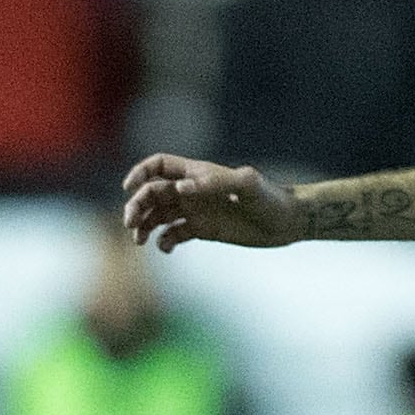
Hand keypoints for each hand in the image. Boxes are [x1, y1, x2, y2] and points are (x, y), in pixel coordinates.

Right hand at [121, 153, 299, 250]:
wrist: (286, 221)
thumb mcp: (246, 185)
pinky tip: (166, 249)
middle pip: (152, 193)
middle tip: (131, 226)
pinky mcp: (203, 230)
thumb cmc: (269, 198)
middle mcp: (192, 190)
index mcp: (197, 173)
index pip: (159, 166)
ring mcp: (196, 210)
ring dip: (144, 226)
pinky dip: (164, 241)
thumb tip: (181, 188)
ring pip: (158, 215)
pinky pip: (174, 234)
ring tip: (140, 241)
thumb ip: (213, 183)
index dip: (140, 173)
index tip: (128, 189)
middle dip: (136, 207)